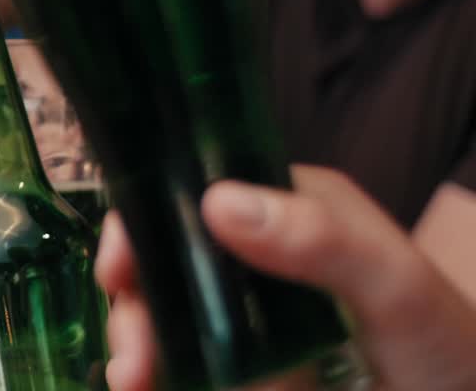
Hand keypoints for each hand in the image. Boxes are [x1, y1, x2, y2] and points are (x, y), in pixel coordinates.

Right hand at [97, 166, 475, 390]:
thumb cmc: (444, 349)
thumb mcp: (396, 288)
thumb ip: (323, 240)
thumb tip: (216, 202)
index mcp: (286, 207)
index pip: (192, 193)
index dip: (143, 222)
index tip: (119, 267)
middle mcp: (254, 254)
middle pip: (163, 260)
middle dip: (132, 302)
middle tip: (130, 355)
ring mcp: (245, 315)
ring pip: (162, 315)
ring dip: (135, 344)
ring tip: (135, 382)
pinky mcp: (241, 366)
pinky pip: (182, 364)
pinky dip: (154, 376)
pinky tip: (143, 389)